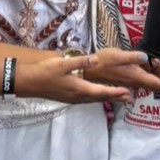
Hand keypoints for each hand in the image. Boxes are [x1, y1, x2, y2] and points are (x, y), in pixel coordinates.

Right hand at [17, 53, 135, 103]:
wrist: (30, 83)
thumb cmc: (46, 71)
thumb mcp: (64, 63)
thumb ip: (81, 61)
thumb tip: (96, 59)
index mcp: (79, 88)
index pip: (101, 91)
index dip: (115, 92)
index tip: (127, 91)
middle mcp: (78, 96)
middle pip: (100, 98)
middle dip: (115, 97)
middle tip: (129, 97)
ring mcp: (73, 99)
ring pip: (93, 100)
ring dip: (106, 98)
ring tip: (117, 97)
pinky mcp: (68, 98)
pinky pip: (87, 99)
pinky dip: (96, 98)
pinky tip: (96, 95)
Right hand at [83, 48, 159, 95]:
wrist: (87, 71)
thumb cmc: (101, 61)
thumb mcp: (116, 55)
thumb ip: (131, 57)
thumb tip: (146, 57)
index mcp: (135, 77)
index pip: (156, 83)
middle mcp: (135, 82)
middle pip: (156, 87)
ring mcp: (130, 83)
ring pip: (151, 86)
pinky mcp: (127, 80)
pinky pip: (144, 84)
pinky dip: (154, 83)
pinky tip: (157, 80)